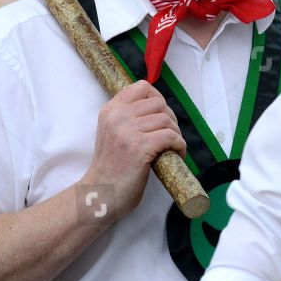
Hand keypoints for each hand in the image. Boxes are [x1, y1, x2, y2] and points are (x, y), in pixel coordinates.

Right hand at [82, 81, 184, 219]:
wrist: (101, 193)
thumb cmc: (110, 168)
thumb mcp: (111, 133)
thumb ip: (127, 118)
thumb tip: (157, 110)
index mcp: (110, 110)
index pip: (141, 87)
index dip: (157, 98)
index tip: (161, 115)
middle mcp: (118, 117)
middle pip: (158, 104)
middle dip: (170, 119)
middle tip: (170, 136)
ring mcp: (128, 132)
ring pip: (166, 120)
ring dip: (176, 134)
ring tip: (173, 147)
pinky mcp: (140, 148)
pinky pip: (171, 137)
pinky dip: (179, 145)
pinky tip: (176, 154)